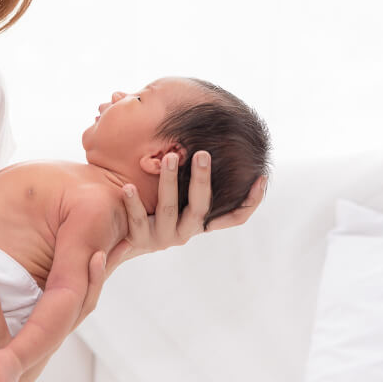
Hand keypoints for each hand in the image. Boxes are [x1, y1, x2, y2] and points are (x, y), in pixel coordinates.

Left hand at [108, 151, 267, 270]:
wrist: (122, 239)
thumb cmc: (155, 209)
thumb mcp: (179, 198)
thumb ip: (193, 179)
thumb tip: (218, 140)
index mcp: (200, 222)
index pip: (236, 218)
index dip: (251, 201)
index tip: (260, 177)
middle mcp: (186, 231)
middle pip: (201, 207)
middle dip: (202, 179)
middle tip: (202, 154)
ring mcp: (163, 237)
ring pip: (168, 208)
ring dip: (169, 181)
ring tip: (169, 157)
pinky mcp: (139, 241)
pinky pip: (137, 219)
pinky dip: (133, 202)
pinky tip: (128, 186)